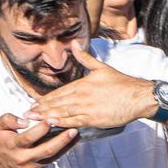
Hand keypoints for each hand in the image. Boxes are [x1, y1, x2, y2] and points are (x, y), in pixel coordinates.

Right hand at [0, 111, 75, 167]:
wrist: (0, 167)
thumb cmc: (1, 143)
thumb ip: (8, 119)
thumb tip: (25, 121)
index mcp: (13, 146)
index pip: (29, 137)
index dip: (41, 129)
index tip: (52, 119)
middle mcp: (23, 158)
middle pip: (46, 150)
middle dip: (61, 140)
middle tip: (73, 129)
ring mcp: (32, 167)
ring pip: (53, 157)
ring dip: (66, 146)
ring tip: (76, 134)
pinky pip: (53, 160)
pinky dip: (63, 150)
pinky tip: (71, 142)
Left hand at [26, 44, 155, 130]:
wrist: (139, 96)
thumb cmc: (123, 84)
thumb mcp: (102, 68)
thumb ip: (86, 58)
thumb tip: (75, 44)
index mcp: (82, 84)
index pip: (59, 92)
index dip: (45, 98)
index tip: (35, 102)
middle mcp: (82, 95)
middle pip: (57, 102)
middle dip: (41, 108)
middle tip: (27, 113)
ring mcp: (88, 107)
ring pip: (62, 111)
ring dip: (47, 115)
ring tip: (34, 119)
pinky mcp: (95, 118)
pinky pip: (75, 120)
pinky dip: (62, 122)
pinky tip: (52, 123)